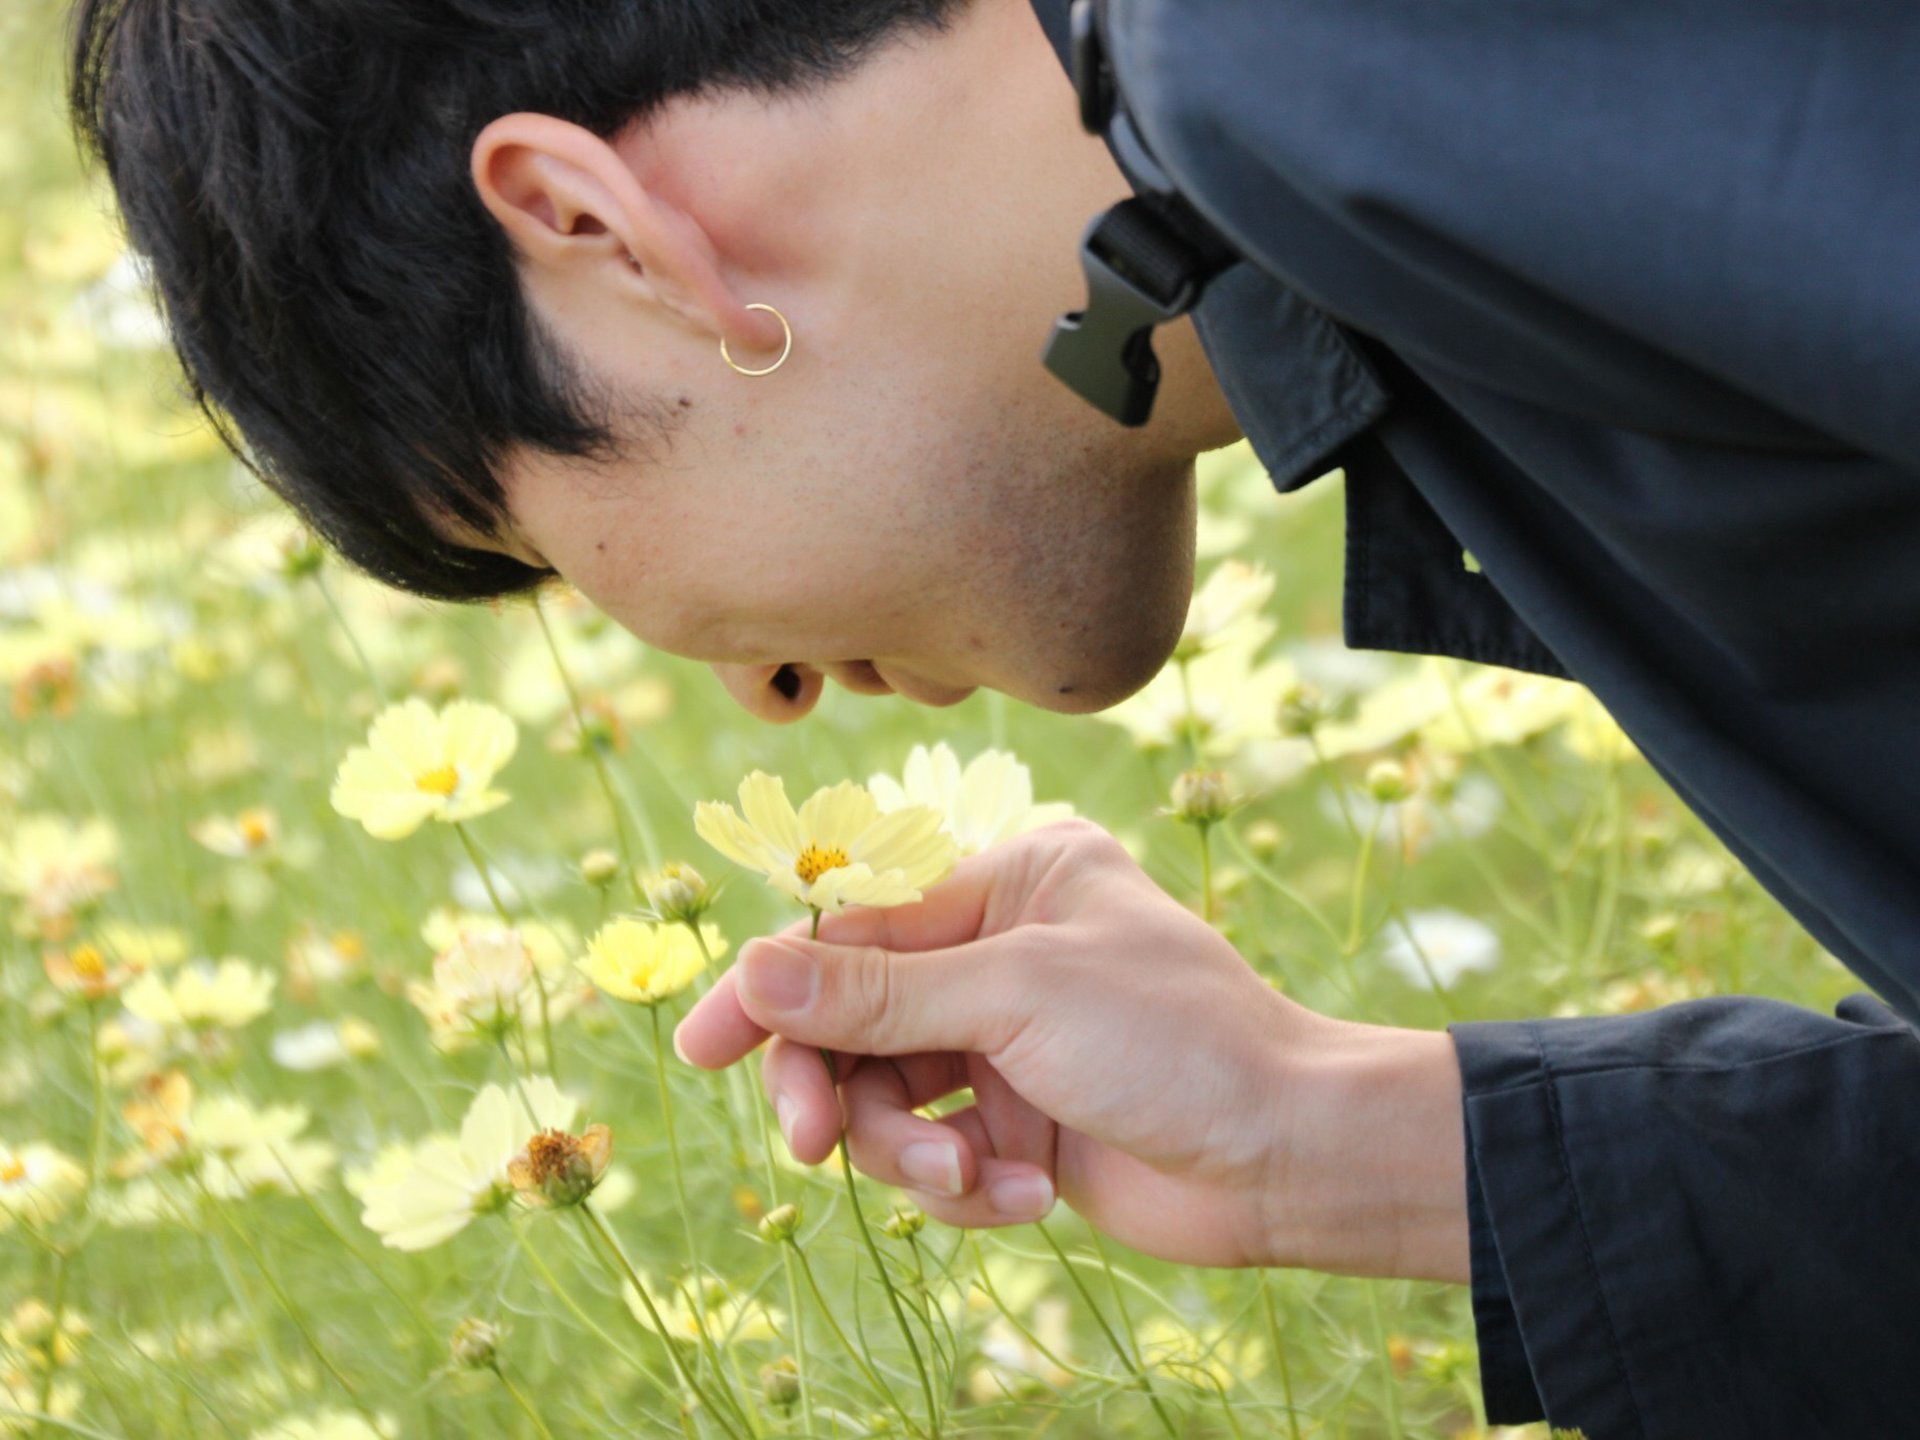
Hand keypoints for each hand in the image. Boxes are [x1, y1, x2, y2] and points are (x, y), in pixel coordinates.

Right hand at [674, 820, 1468, 1277]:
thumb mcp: (1016, 997)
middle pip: (854, 1021)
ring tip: (975, 1178)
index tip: (701, 1048)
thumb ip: (877, 993)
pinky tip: (1035, 1193)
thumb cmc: (1176, 1041)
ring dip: (915, 1153)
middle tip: (813, 1143)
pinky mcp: (1019, 1122)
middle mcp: (1001, 953)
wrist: (1287, 1158)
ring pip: (888, 1101)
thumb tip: (749, 971)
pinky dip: (973, 1186)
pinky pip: (939, 1156)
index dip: (774, 990)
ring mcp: (1007, 1041)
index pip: (855, 929)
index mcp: (1007, 881)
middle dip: (838, 1088)